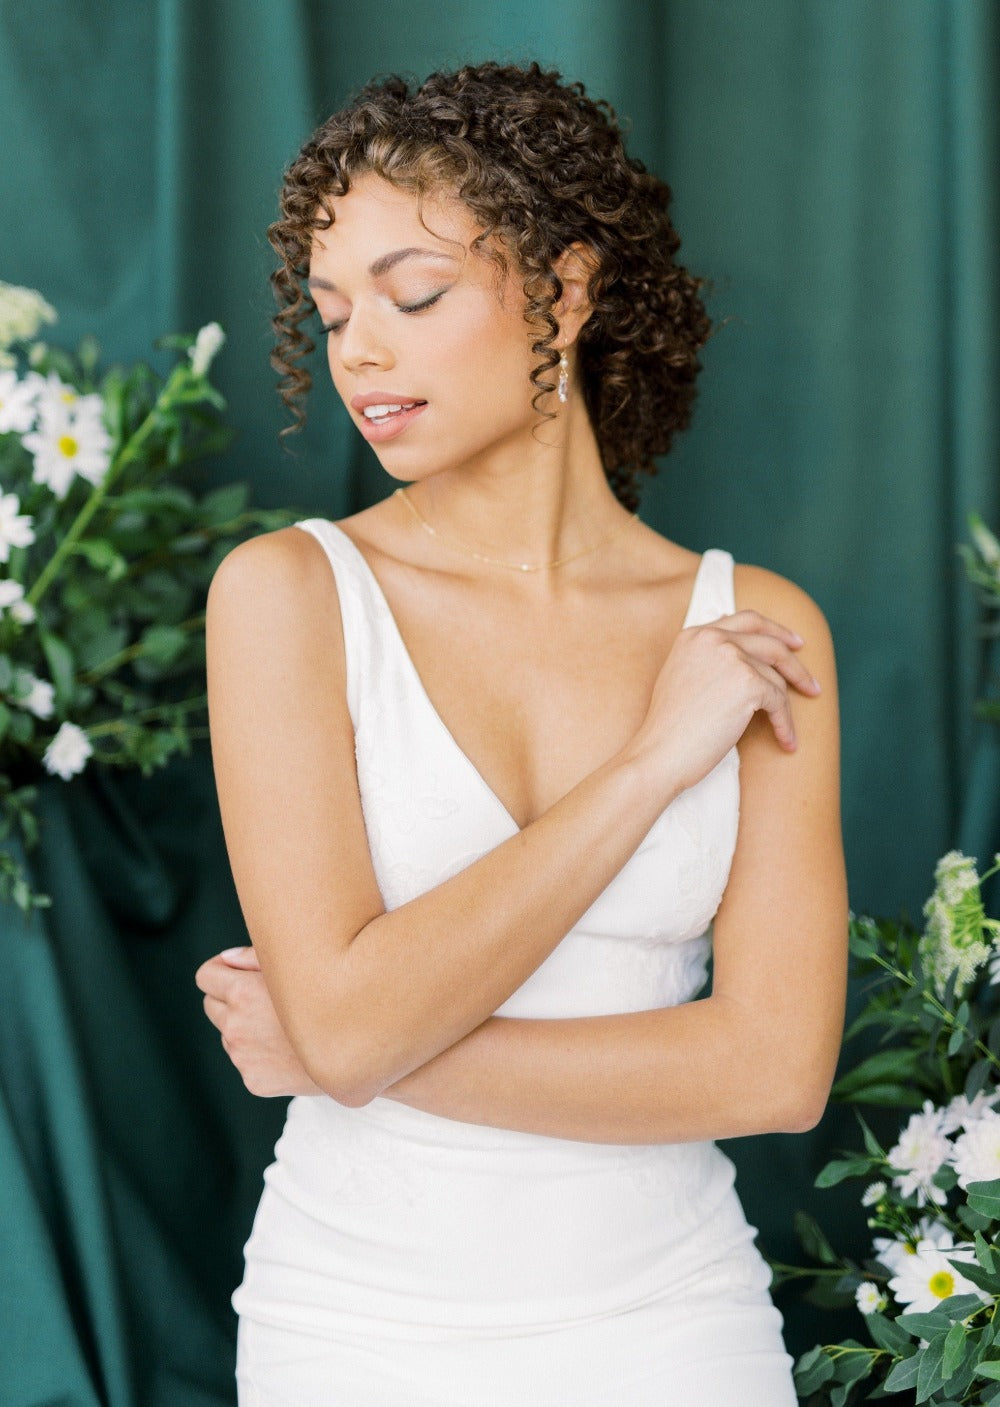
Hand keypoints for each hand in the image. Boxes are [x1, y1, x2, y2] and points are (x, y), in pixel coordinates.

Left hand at [194, 946, 322, 1096]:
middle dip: (229, 999)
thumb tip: (226, 958)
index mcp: (242, 993)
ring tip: (281, 1025)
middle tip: (262, 999)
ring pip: (228, 1033)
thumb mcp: (296, 965)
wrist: (357, 1049)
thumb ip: (254, 956)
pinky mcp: (253, 1080)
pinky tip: (287, 1049)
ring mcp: (243, 1057)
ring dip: (244, 1026)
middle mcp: (235, 1026)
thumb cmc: (330, 996)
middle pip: (211, 1005)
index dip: (220, 971)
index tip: (235, 972)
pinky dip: (259, 1053)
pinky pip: (245, 1059)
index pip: (205, 976)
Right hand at [630, 610, 821, 793]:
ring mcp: (732, 658)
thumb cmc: (669, 728)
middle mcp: (713, 638)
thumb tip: (742, 652)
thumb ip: (706, 658)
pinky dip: (785, 724)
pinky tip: (786, 741)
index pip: (746, 621)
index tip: (792, 643)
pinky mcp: (748, 683)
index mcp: (694, 635)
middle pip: (770, 642)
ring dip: (786, 707)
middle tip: (809, 681)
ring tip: (788, 729)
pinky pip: (779, 702)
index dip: (774, 630)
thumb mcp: (681, 678)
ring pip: (776, 677)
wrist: (660, 753)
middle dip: (795, 662)